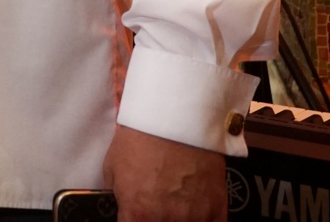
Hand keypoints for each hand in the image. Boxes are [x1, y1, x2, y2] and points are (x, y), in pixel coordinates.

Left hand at [103, 125, 224, 221]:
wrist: (175, 118)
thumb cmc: (141, 139)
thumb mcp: (113, 168)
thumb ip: (118, 197)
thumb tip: (121, 208)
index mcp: (138, 213)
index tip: (133, 217)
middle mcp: (167, 220)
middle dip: (153, 219)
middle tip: (154, 207)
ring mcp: (195, 217)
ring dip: (179, 219)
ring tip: (174, 206)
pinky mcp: (217, 209)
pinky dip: (202, 221)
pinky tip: (195, 214)